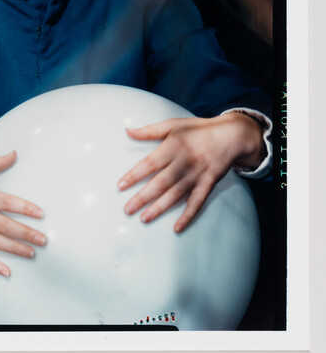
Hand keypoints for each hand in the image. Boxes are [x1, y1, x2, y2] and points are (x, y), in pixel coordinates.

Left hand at [118, 112, 264, 231]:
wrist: (230, 136)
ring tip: (144, 218)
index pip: (149, 164)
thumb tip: (127, 131)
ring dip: (159, 208)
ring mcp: (197, 175)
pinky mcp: (208, 184)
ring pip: (175, 195)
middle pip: (160, 183)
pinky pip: (197, 202)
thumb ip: (150, 131)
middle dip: (143, 197)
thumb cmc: (197, 129)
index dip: (134, 175)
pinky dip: (188, 216)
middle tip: (127, 209)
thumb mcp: (173, 124)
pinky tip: (177, 228)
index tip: (120, 186)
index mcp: (173, 147)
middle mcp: (184, 162)